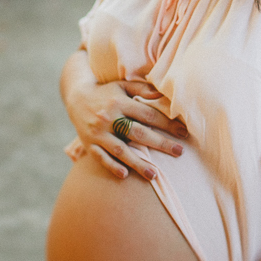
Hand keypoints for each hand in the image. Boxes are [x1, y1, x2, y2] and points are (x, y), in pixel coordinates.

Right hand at [62, 52, 186, 179]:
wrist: (76, 97)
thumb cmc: (106, 93)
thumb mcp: (122, 86)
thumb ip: (142, 89)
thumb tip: (163, 95)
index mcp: (119, 102)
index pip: (147, 115)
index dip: (167, 124)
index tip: (183, 133)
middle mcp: (108, 117)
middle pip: (138, 133)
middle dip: (160, 143)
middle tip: (179, 152)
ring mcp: (98, 132)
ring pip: (120, 150)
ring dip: (138, 163)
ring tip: (154, 175)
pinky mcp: (89, 143)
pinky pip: (101, 157)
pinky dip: (112, 166)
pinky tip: (125, 175)